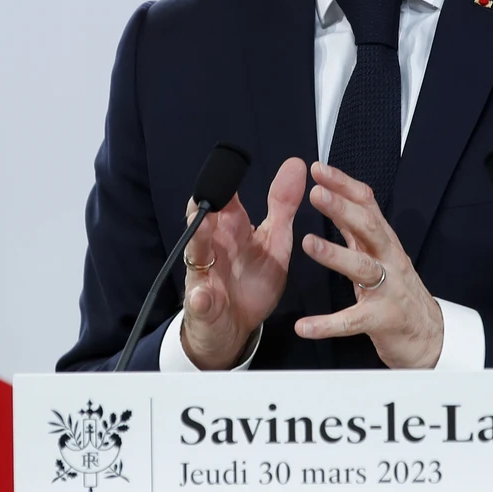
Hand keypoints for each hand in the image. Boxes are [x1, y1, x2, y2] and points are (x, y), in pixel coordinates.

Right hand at [179, 156, 306, 368]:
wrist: (235, 327)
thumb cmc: (251, 279)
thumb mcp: (273, 242)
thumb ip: (282, 206)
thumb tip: (297, 163)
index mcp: (230, 229)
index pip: (223, 199)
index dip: (224, 183)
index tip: (231, 164)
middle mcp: (213, 246)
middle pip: (202, 220)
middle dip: (203, 207)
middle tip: (210, 193)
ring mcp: (205, 274)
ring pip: (195, 253)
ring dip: (197, 239)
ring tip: (201, 226)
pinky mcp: (203, 305)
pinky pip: (199, 300)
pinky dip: (200, 297)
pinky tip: (203, 295)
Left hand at [295, 161, 443, 368]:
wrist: (430, 336)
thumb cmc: (399, 292)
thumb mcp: (380, 254)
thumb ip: (358, 230)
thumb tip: (335, 198)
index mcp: (384, 242)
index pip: (367, 205)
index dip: (344, 185)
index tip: (318, 169)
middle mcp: (389, 260)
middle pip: (368, 228)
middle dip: (343, 209)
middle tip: (316, 194)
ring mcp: (389, 289)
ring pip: (363, 268)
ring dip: (335, 254)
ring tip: (307, 243)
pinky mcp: (383, 320)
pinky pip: (353, 321)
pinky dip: (328, 324)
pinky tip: (305, 326)